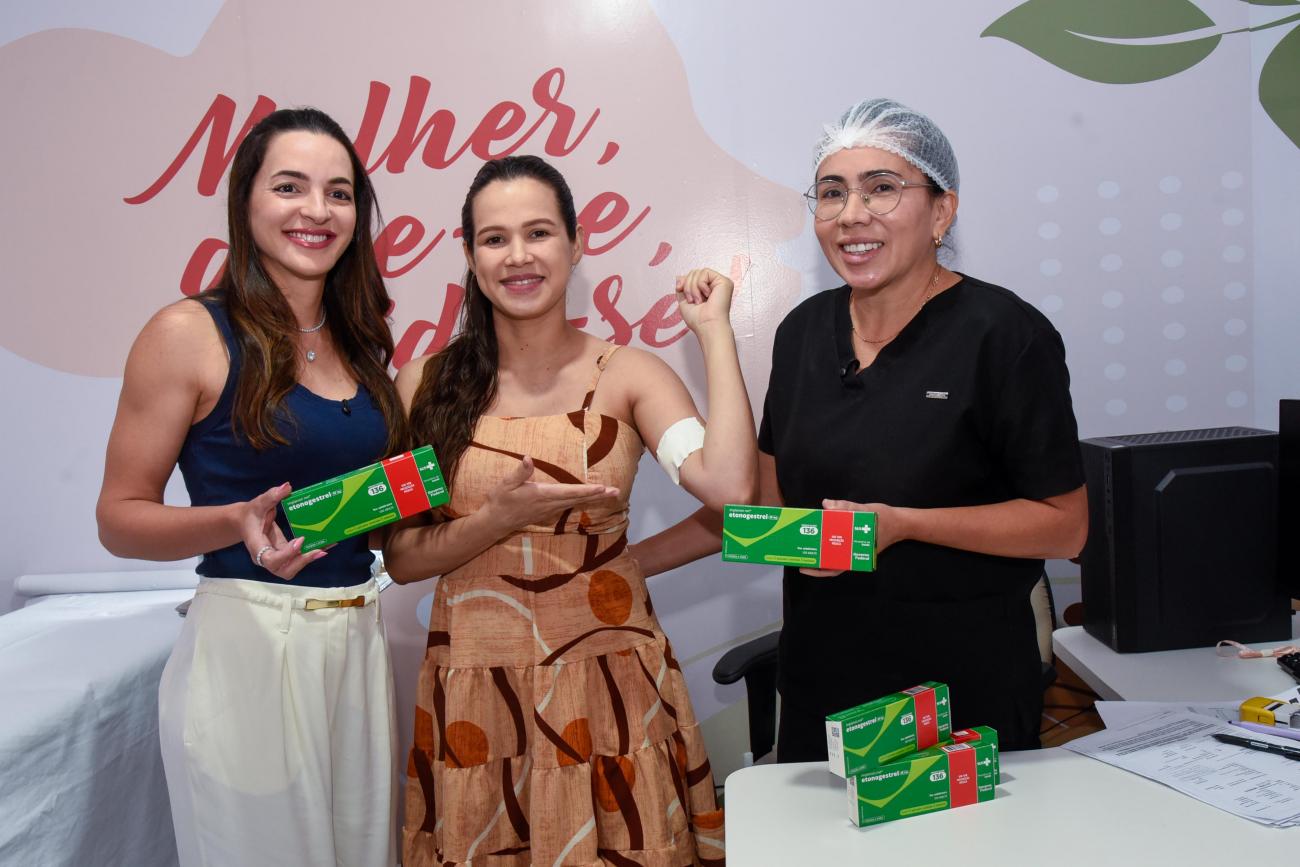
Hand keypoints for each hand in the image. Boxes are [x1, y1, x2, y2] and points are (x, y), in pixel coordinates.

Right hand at [236, 483, 324, 580]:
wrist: (245, 522)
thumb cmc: (251, 514)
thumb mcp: (259, 503)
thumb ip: (271, 496)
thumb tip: (287, 486)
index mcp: (257, 546)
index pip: (270, 559)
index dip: (286, 554)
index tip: (300, 540)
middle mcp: (265, 557)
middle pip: (283, 570)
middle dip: (301, 562)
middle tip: (318, 550)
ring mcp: (275, 559)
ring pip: (292, 568)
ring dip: (308, 560)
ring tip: (325, 548)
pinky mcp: (284, 556)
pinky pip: (297, 560)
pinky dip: (310, 554)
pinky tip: (325, 545)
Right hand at [482, 457, 620, 534]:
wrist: (495, 522)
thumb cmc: (500, 501)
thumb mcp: (506, 485)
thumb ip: (519, 473)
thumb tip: (528, 458)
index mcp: (542, 495)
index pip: (569, 492)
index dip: (587, 490)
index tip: (602, 487)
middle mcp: (550, 504)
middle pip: (579, 499)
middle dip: (598, 495)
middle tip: (616, 491)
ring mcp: (550, 509)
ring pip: (577, 503)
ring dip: (594, 498)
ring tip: (610, 494)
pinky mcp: (548, 512)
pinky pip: (570, 505)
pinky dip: (584, 501)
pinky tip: (592, 498)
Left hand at [675, 268, 733, 333]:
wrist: (706, 325)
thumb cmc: (697, 319)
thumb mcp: (684, 301)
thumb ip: (682, 288)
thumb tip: (679, 276)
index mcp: (706, 291)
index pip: (692, 277)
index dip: (683, 281)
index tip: (679, 289)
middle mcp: (714, 286)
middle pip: (694, 272)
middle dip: (688, 285)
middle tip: (692, 300)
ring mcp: (719, 283)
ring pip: (698, 272)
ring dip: (693, 287)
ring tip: (698, 300)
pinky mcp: (724, 281)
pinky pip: (705, 272)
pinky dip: (701, 284)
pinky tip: (707, 295)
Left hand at [798, 499, 899, 576]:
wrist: (902, 522)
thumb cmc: (885, 519)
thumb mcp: (867, 511)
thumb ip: (847, 507)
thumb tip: (827, 504)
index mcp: (856, 555)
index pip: (835, 568)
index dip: (819, 571)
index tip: (804, 569)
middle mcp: (854, 555)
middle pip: (831, 564)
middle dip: (815, 562)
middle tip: (798, 555)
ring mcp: (854, 550)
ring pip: (834, 556)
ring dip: (820, 552)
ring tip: (805, 546)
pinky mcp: (855, 543)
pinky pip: (840, 546)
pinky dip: (830, 542)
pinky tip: (821, 535)